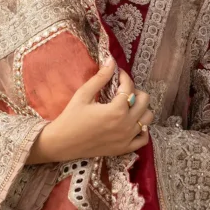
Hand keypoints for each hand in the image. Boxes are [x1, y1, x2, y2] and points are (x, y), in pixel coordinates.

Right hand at [28, 59, 154, 163]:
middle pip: (144, 100)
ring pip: (147, 118)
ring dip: (141, 109)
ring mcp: (127, 138)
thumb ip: (100, 78)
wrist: (62, 143)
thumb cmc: (71, 117)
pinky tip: (132, 123)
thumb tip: (111, 60)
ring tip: (128, 106)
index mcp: (116, 110)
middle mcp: (126, 124)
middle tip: (122, 90)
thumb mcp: (83, 95)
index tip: (117, 73)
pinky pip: (144, 139)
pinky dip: (143, 130)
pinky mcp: (124, 148)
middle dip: (135, 91)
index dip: (124, 76)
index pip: (129, 87)